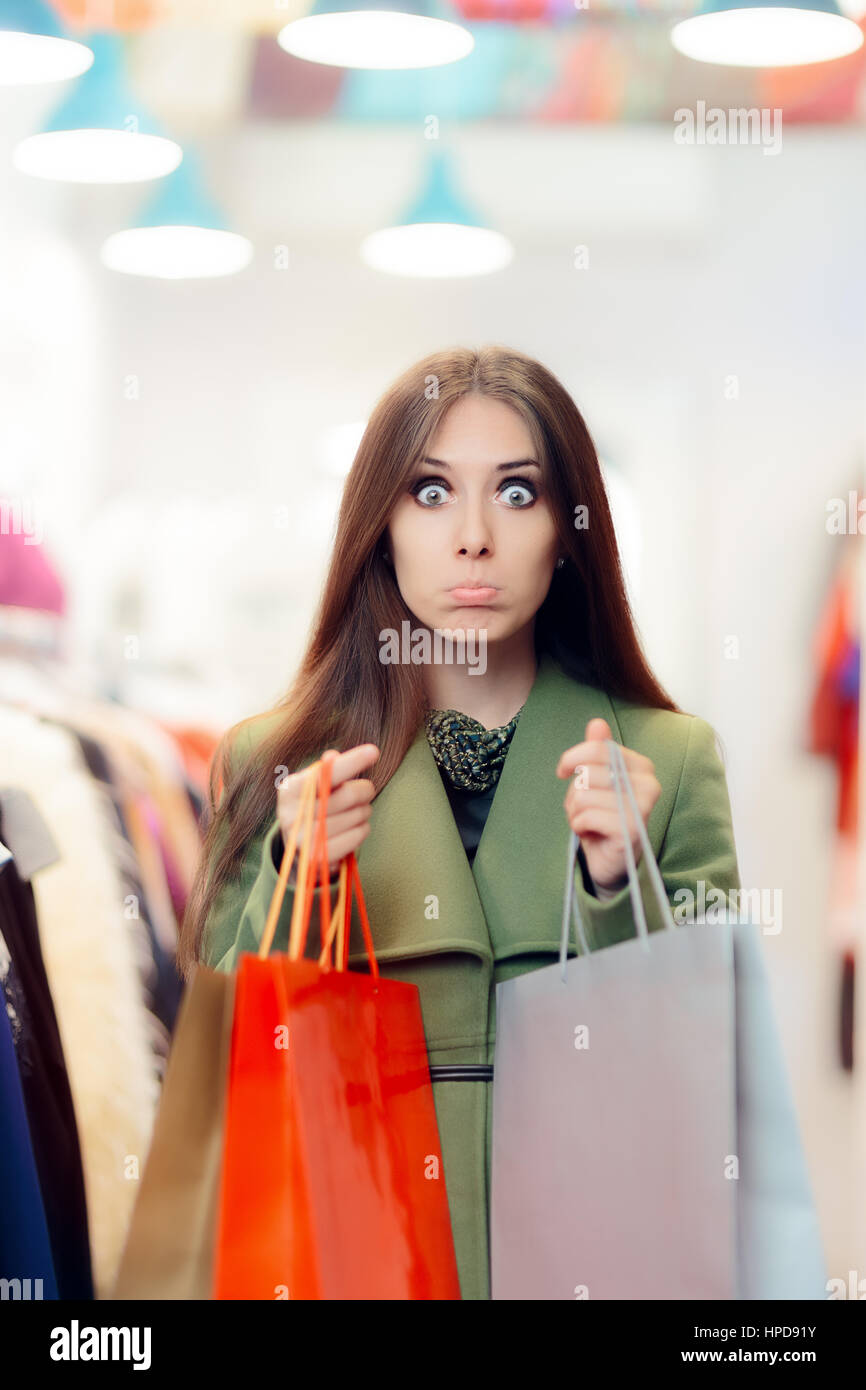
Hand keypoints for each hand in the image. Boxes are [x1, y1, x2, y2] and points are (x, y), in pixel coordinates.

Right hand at [276, 744, 378, 878]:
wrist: (298, 845)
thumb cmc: (314, 805)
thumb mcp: (314, 784)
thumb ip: (326, 769)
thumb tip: (332, 756)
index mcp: (290, 789)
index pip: (325, 773)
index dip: (351, 762)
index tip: (374, 751)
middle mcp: (290, 814)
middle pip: (347, 796)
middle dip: (365, 790)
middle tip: (366, 791)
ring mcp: (302, 839)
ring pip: (355, 817)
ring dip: (364, 811)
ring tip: (358, 811)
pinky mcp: (316, 859)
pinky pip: (356, 838)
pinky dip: (362, 830)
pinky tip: (356, 827)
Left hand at [556, 718, 660, 893]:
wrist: (613, 862)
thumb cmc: (604, 817)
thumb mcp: (598, 782)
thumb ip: (598, 752)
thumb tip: (597, 723)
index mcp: (642, 766)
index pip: (598, 748)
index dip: (572, 758)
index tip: (563, 772)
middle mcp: (648, 784)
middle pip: (587, 772)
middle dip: (573, 793)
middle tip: (582, 809)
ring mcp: (642, 808)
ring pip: (583, 795)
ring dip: (574, 812)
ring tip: (586, 822)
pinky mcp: (631, 830)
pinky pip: (585, 816)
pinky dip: (578, 826)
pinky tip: (589, 834)